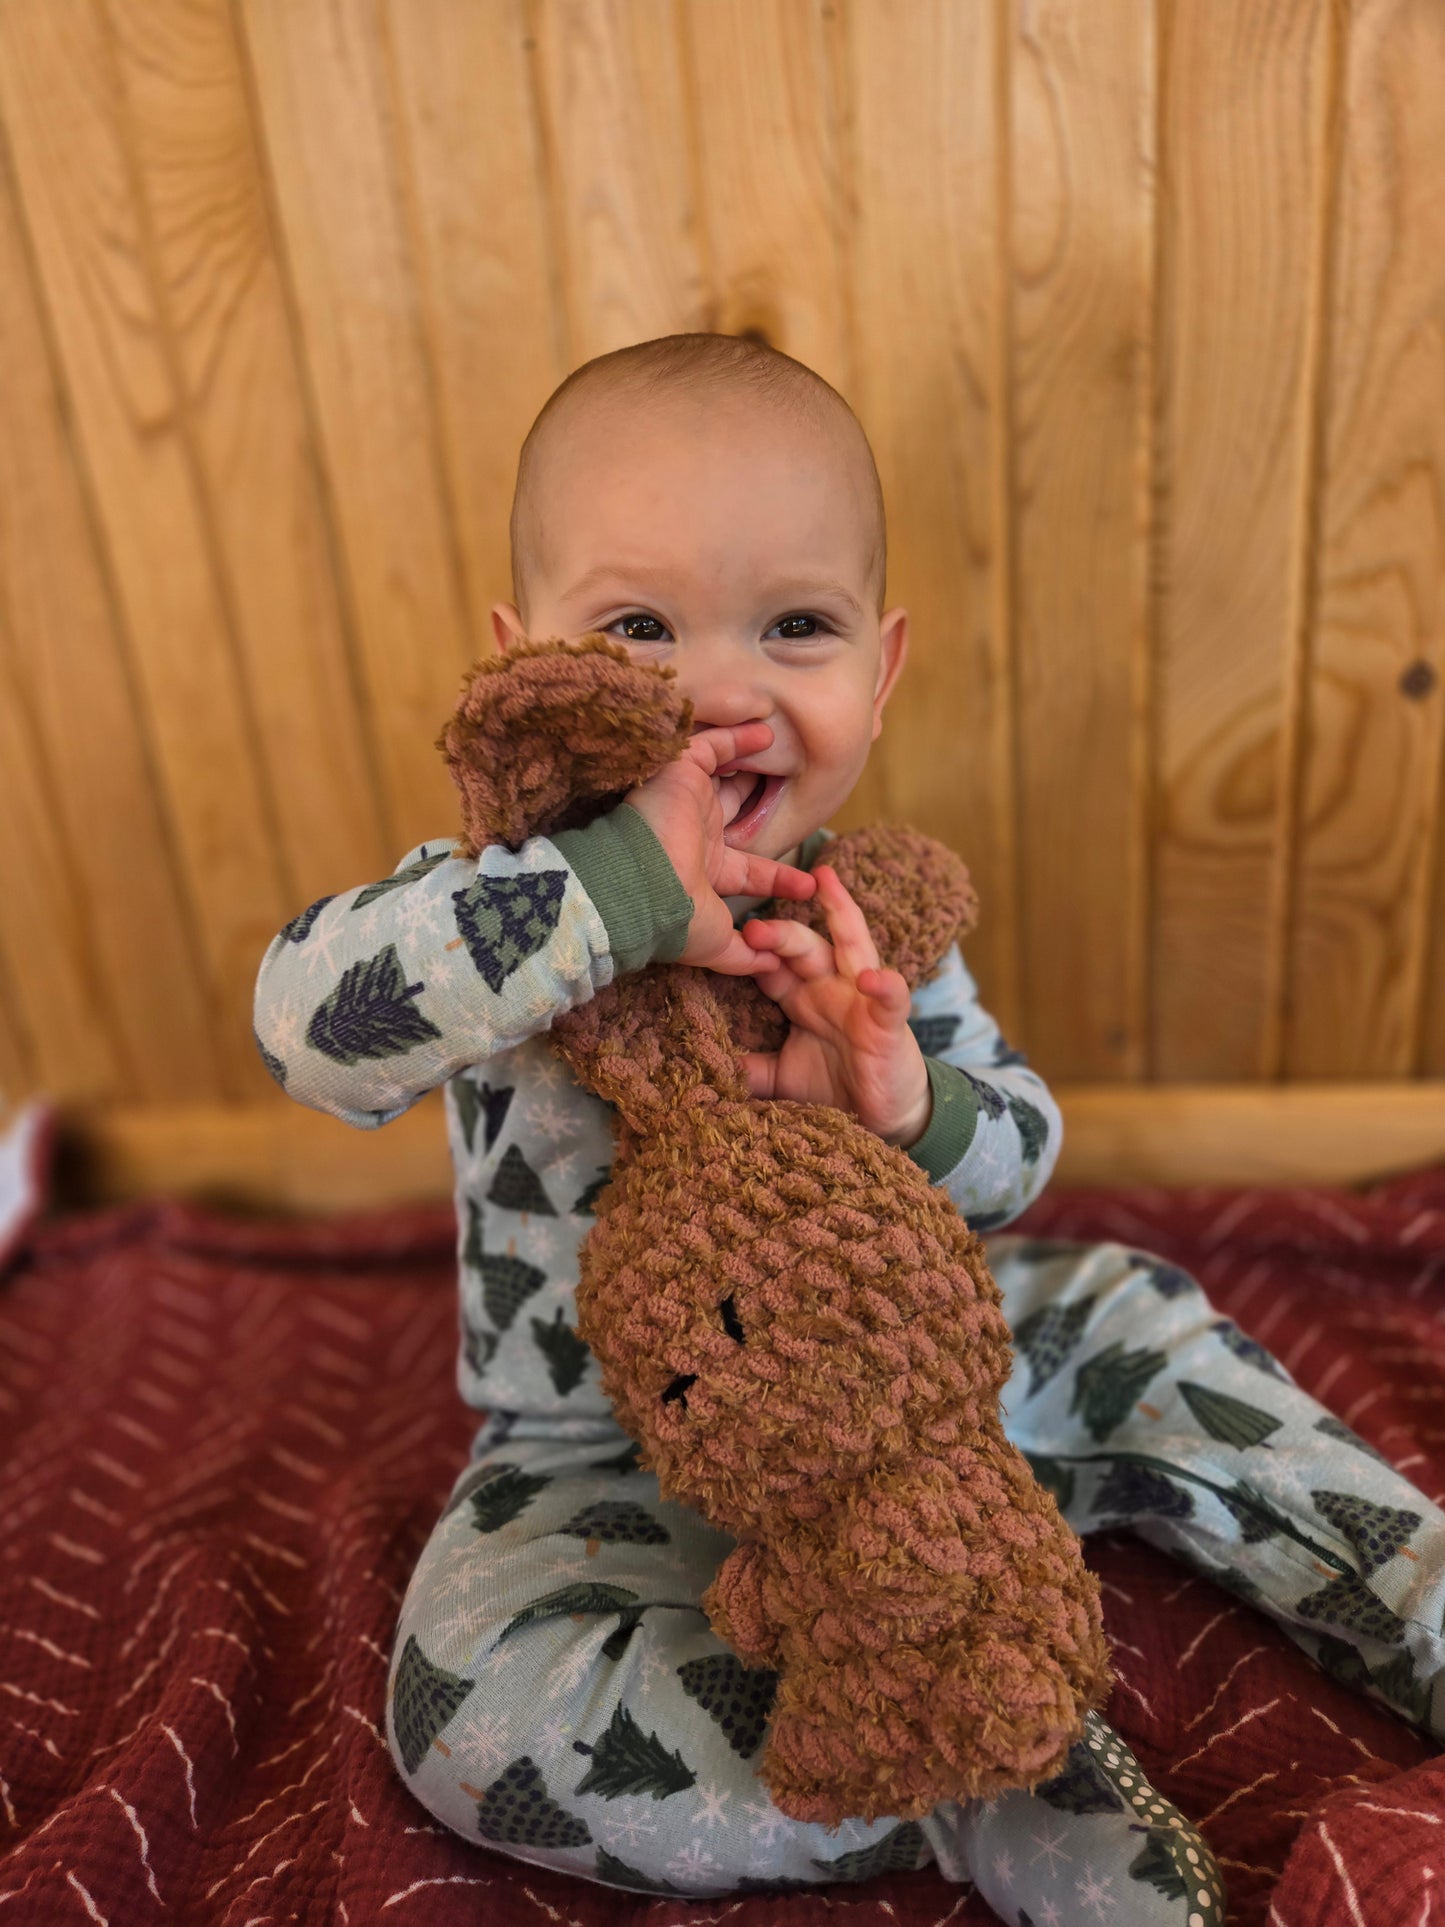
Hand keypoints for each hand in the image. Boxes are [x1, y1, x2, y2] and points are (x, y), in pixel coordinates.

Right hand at [621, 722, 815, 975]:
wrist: (642, 887)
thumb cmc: (674, 918)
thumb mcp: (716, 946)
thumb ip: (743, 957)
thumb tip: (772, 969)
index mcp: (705, 875)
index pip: (748, 873)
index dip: (777, 878)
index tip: (807, 886)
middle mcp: (697, 838)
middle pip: (736, 816)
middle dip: (760, 809)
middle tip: (794, 797)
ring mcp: (689, 804)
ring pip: (724, 778)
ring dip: (750, 766)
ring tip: (781, 751)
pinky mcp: (682, 774)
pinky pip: (713, 745)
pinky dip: (738, 737)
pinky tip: (767, 730)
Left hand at [738, 865, 932, 1145]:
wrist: (886, 1117)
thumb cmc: (836, 1088)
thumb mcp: (782, 1077)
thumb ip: (749, 1067)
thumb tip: (705, 1065)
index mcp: (803, 997)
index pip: (772, 963)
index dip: (749, 952)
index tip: (718, 940)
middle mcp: (831, 988)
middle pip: (803, 946)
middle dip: (779, 931)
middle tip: (750, 926)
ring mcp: (863, 999)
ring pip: (853, 945)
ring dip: (840, 913)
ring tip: (826, 883)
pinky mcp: (890, 1023)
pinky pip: (892, 997)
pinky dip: (885, 985)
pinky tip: (872, 978)